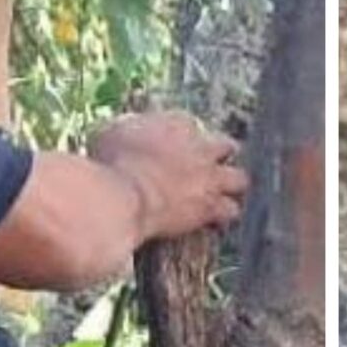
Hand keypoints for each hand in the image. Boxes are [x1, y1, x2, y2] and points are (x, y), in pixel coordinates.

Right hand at [90, 112, 246, 239]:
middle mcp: (200, 146)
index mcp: (176, 123)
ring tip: (220, 196)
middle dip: (219, 155)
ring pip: (239, 179)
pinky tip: (214, 223)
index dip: (182, 137)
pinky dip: (223, 217)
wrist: (123, 196)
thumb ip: (121, 131)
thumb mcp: (107, 134)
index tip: (171, 147)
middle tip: (206, 167)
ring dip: (230, 187)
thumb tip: (116, 135)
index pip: (188, 124)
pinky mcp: (210, 207)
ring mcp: (209, 177)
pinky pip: (229, 212)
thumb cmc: (109, 163)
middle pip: (226, 145)